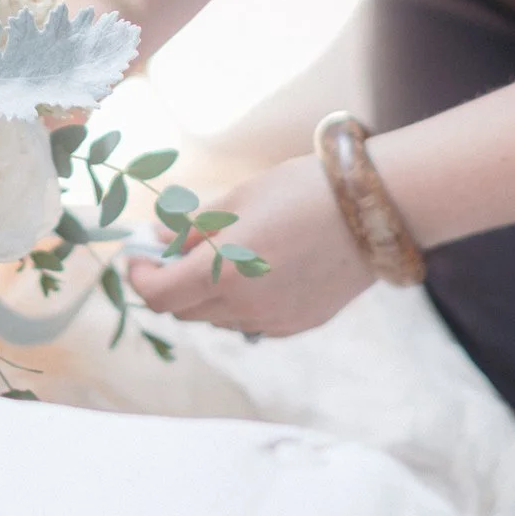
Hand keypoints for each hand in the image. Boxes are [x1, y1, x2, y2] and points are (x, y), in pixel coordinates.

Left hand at [126, 153, 374, 337]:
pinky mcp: (298, 325)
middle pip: (184, 311)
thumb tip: (157, 241)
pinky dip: (239, 302)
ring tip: (223, 253)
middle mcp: (245, 306)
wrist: (375, 209)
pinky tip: (258, 268)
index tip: (138, 255)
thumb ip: (192, 227)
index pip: (159, 295)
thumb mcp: (238, 199)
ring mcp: (273, 321)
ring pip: (216, 319)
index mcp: (224, 271)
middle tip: (173, 249)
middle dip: (170, 282)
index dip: (140, 276)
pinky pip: (250, 321)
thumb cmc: (303, 190)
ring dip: (205, 294)